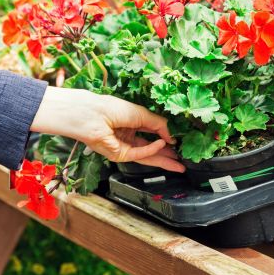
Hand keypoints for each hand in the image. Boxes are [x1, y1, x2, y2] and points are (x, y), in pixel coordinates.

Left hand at [31, 87, 184, 171]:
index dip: (167, 138)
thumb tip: (171, 136)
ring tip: (180, 166)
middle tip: (183, 161)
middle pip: (152, 149)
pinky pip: (140, 154)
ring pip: (148, 156)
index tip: (180, 141)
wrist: (91, 114)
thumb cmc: (111, 108)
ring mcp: (124, 147)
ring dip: (164, 160)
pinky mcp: (119, 155)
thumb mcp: (141, 113)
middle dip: (168, 155)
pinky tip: (163, 145)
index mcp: (132, 124)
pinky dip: (152, 150)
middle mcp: (129, 136)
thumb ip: (158, 124)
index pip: (153, 134)